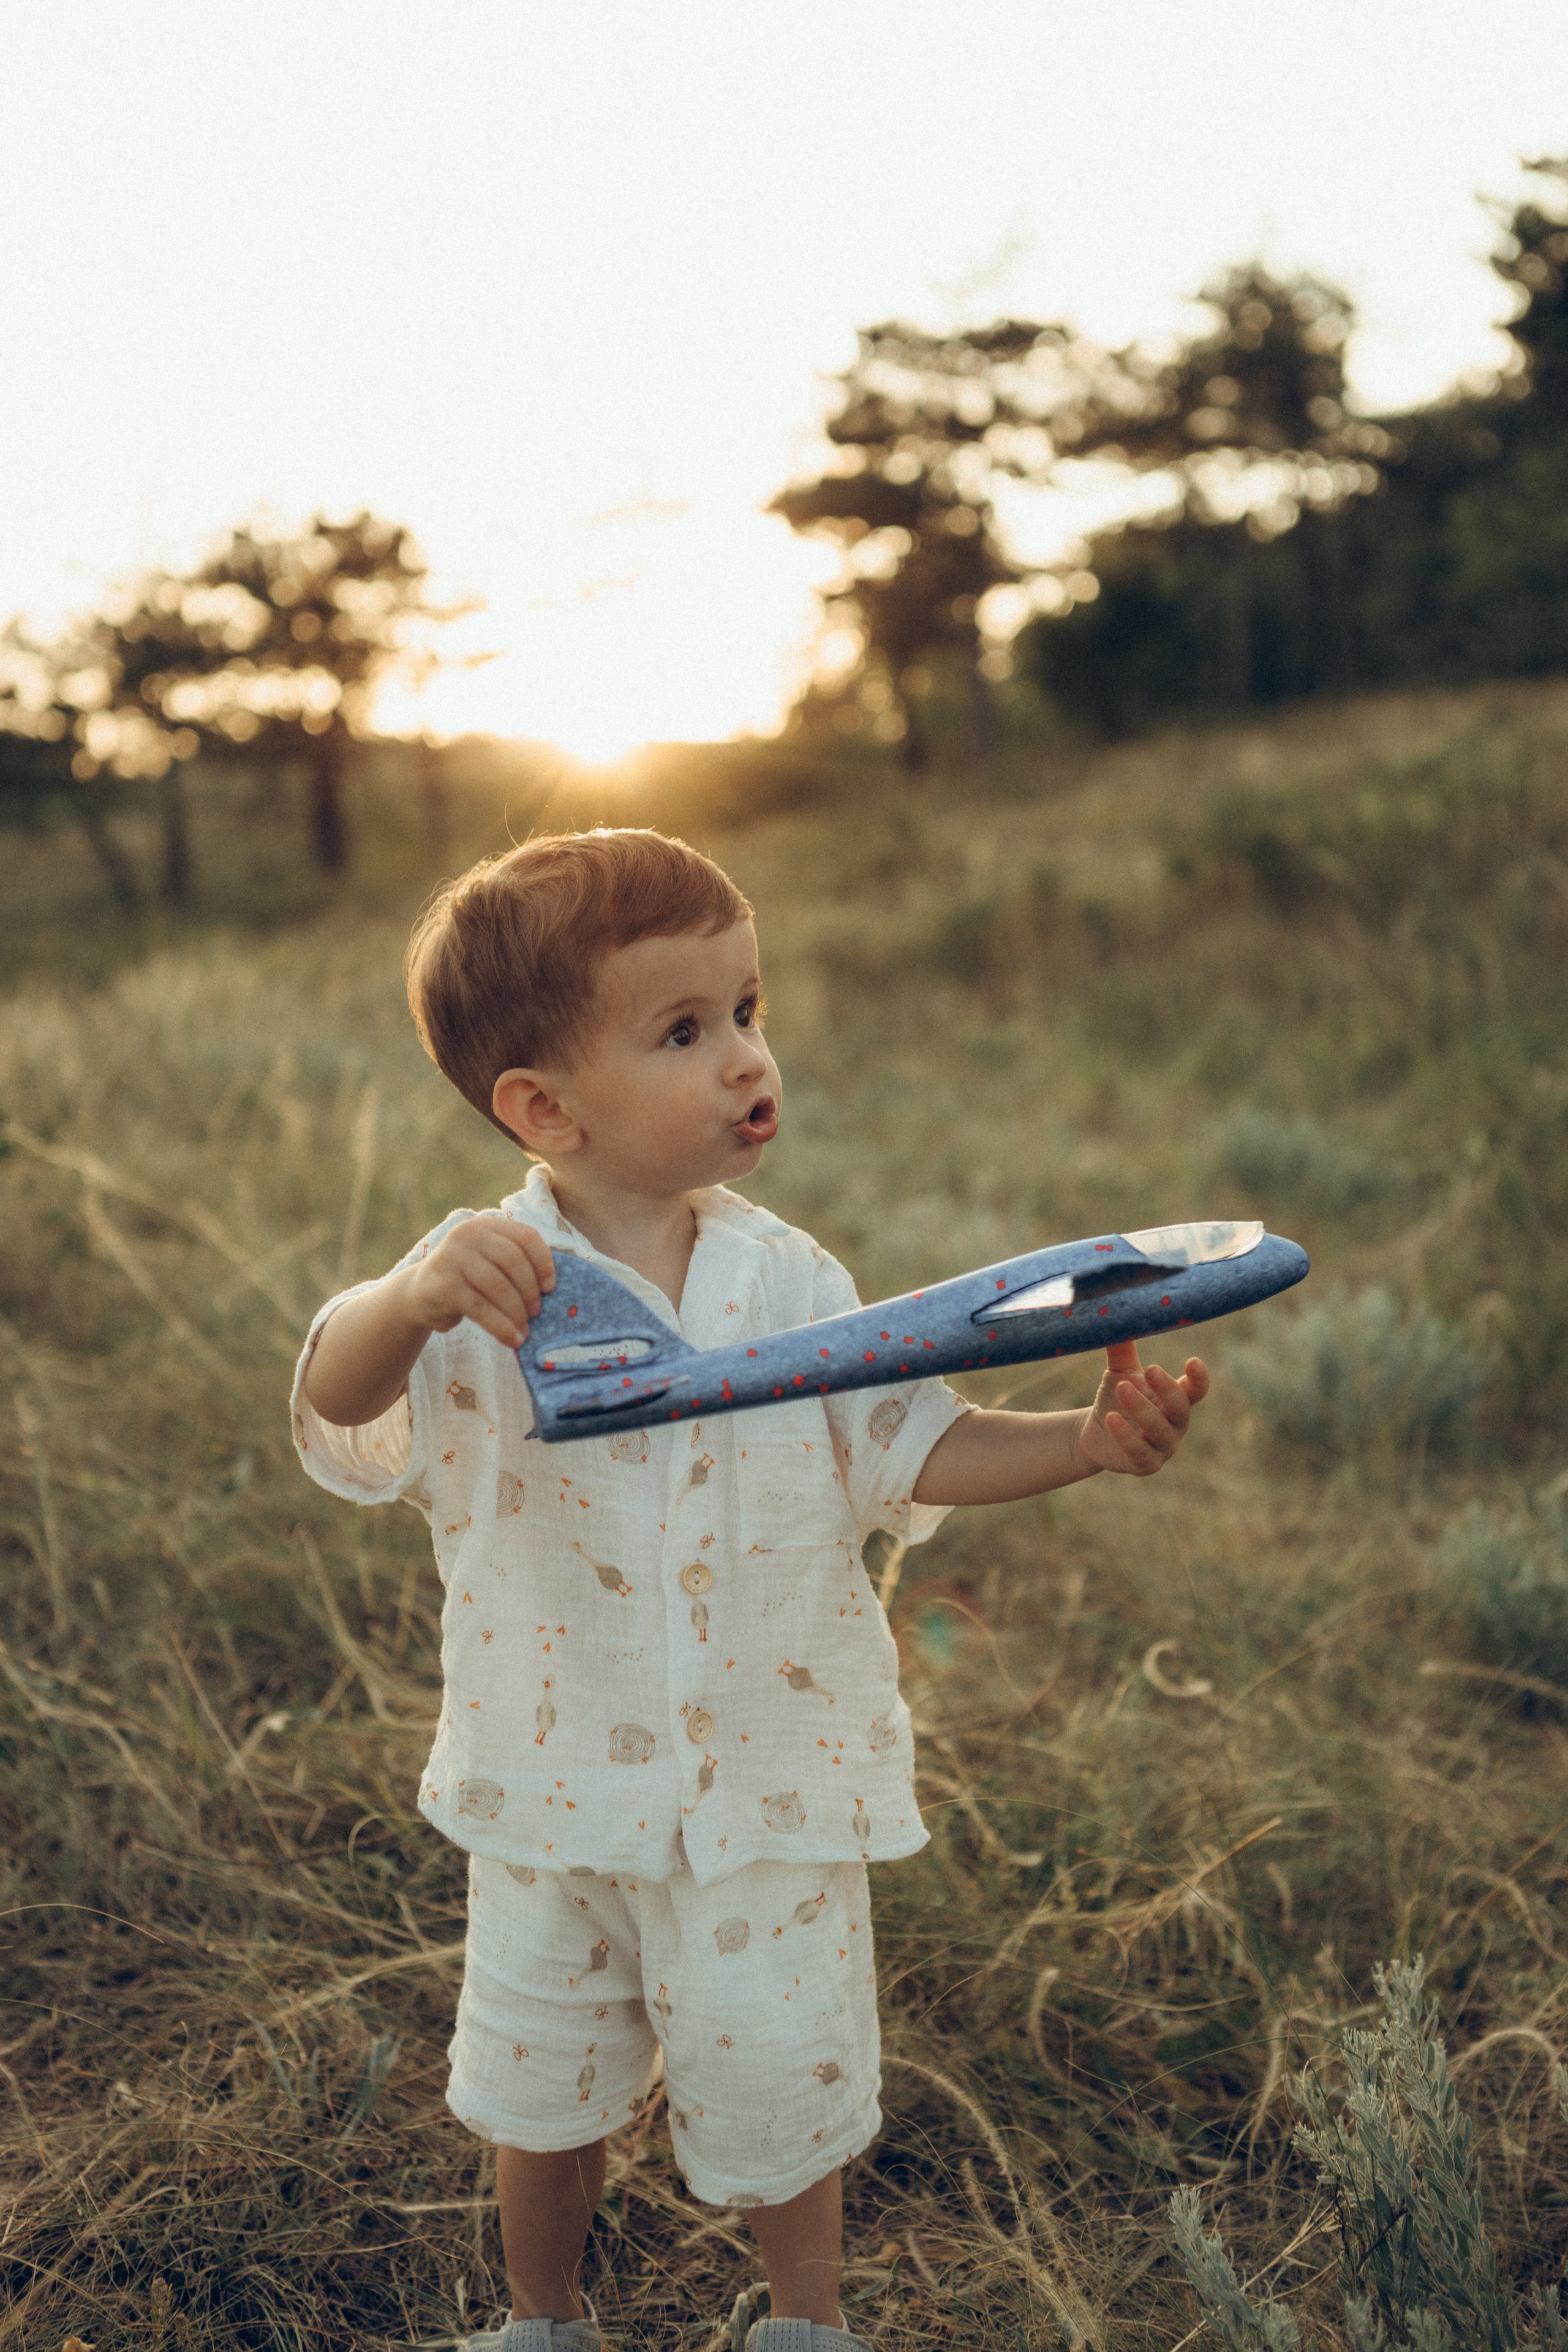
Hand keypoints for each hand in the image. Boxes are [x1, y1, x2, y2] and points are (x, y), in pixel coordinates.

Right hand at [401, 1214, 554, 1348]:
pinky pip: (481, 1308)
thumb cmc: (466, 1280)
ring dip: (517, 1313)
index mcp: (486, 1225)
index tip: (550, 1288)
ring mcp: (452, 1257)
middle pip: (513, 1260)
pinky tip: (512, 1340)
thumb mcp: (489, 1262)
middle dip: (530, 1290)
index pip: (526, 1236)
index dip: (544, 1262)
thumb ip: (514, 1264)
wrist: (419, 1294)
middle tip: (536, 1313)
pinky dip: (501, 1327)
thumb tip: (553, 1289)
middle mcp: (468, 1234)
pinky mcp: (444, 1285)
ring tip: (525, 1330)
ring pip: (498, 1286)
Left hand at [1073, 1340, 1208, 1476]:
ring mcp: (1162, 1447)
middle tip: (1150, 1369)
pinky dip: (1126, 1436)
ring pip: (1160, 1431)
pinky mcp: (1145, 1464)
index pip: (1196, 1390)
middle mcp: (1175, 1424)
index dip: (1199, 1378)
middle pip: (1181, 1409)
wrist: (1095, 1431)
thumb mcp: (1120, 1371)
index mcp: (1176, 1399)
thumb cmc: (1117, 1397)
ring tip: (1121, 1388)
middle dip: (1167, 1390)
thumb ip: (1122, 1349)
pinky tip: (1111, 1419)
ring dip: (1142, 1409)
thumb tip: (1113, 1311)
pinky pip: (1140, 1453)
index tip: (1192, 1361)